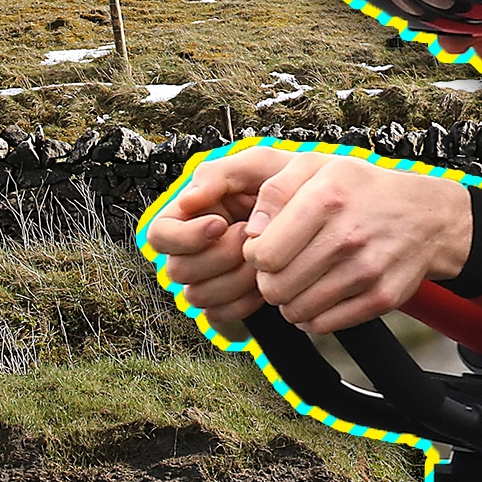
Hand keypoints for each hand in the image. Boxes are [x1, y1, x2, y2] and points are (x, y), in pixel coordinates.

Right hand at [146, 146, 302, 334]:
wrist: (322, 220)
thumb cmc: (288, 187)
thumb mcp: (259, 166)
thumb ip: (220, 174)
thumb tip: (187, 200)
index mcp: (190, 215)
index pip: (158, 235)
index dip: (184, 235)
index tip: (220, 223)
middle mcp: (192, 249)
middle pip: (177, 270)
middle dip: (219, 256)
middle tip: (251, 237)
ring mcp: (207, 279)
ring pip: (196, 296)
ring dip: (234, 279)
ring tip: (262, 258)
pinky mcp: (224, 302)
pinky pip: (218, 315)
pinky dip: (243, 302)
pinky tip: (263, 281)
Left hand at [242, 152, 472, 334]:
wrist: (426, 216)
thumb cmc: (363, 191)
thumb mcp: (318, 167)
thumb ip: (275, 190)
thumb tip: (251, 232)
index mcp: (326, 199)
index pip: (262, 254)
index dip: (254, 255)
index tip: (265, 248)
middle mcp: (347, 237)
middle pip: (274, 287)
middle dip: (269, 280)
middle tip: (282, 267)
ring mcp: (366, 271)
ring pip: (295, 310)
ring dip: (290, 300)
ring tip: (301, 279)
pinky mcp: (381, 298)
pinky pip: (323, 325)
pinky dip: (313, 315)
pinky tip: (320, 293)